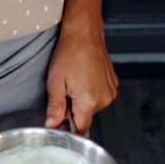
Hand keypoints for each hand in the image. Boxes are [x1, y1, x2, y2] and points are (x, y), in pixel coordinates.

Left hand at [45, 16, 117, 134]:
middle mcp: (104, 99)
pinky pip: (98, 98)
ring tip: (73, 84)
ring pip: (91, 108)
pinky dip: (89, 94)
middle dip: (72, 113)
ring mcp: (110, 91)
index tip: (57, 124)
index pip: (79, 129)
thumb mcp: (55, 83)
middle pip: (85, 118)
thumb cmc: (68, 55)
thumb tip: (51, 125)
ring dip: (80, 103)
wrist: (84, 34)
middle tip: (62, 95)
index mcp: (89, 101)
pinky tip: (82, 80)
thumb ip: (55, 108)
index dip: (67, 129)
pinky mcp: (112, 85)